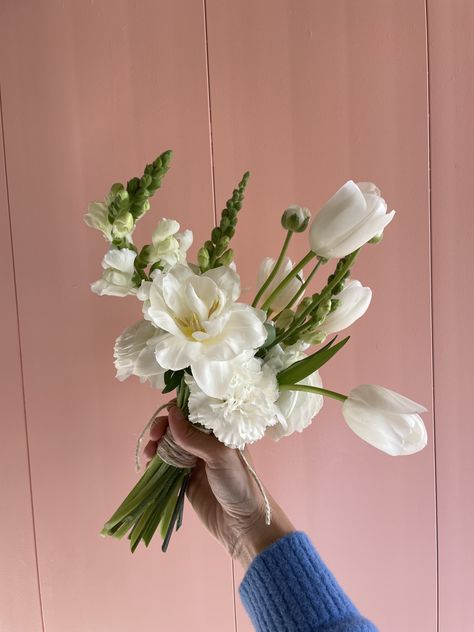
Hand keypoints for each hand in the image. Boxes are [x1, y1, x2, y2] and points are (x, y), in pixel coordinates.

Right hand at [144, 405, 293, 568]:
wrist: (242, 523)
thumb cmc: (238, 483)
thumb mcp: (218, 455)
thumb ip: (193, 436)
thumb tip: (172, 413)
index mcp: (220, 431)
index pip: (195, 411)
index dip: (177, 410)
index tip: (165, 418)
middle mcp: (207, 442)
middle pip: (178, 426)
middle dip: (163, 428)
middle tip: (154, 437)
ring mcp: (196, 460)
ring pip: (170, 445)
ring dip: (157, 445)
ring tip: (149, 454)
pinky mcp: (186, 478)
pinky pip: (168, 465)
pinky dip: (157, 463)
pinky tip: (150, 465)